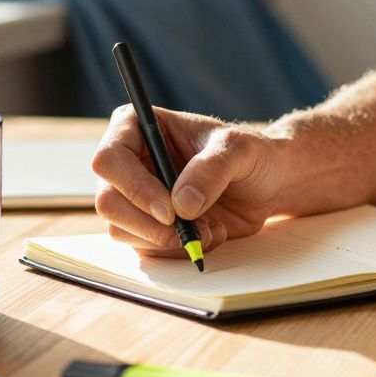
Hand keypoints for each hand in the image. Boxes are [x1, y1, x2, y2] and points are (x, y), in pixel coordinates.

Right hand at [92, 107, 283, 256]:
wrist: (267, 184)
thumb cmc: (251, 154)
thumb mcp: (239, 150)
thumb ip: (211, 169)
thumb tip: (180, 205)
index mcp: (136, 126)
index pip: (110, 159)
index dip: (134, 188)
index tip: (170, 210)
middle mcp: (128, 161)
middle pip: (108, 201)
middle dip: (149, 224)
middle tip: (190, 230)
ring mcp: (134, 196)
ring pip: (122, 230)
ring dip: (167, 239)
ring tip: (209, 227)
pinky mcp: (147, 225)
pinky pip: (144, 248)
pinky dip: (176, 249)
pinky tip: (208, 233)